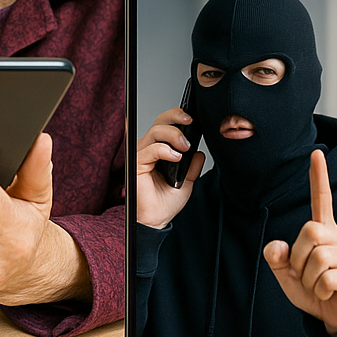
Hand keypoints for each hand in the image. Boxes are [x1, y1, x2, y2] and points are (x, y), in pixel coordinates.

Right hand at [136, 108, 204, 228]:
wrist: (156, 219)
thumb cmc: (166, 202)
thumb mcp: (186, 182)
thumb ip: (192, 166)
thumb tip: (200, 152)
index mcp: (158, 150)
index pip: (164, 125)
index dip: (176, 117)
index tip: (192, 119)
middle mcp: (147, 149)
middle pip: (159, 122)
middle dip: (175, 117)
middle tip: (190, 123)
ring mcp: (141, 155)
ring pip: (155, 132)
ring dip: (173, 135)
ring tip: (185, 147)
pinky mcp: (136, 164)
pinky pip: (150, 149)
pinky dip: (165, 150)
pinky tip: (176, 158)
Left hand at [263, 149, 336, 334]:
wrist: (330, 316)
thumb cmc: (310, 290)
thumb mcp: (284, 273)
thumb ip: (275, 258)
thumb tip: (277, 246)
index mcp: (321, 230)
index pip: (321, 199)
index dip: (318, 176)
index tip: (316, 153)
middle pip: (310, 230)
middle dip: (298, 255)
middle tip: (303, 272)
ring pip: (318, 257)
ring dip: (308, 277)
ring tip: (316, 284)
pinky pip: (326, 278)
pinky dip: (318, 290)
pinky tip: (327, 292)